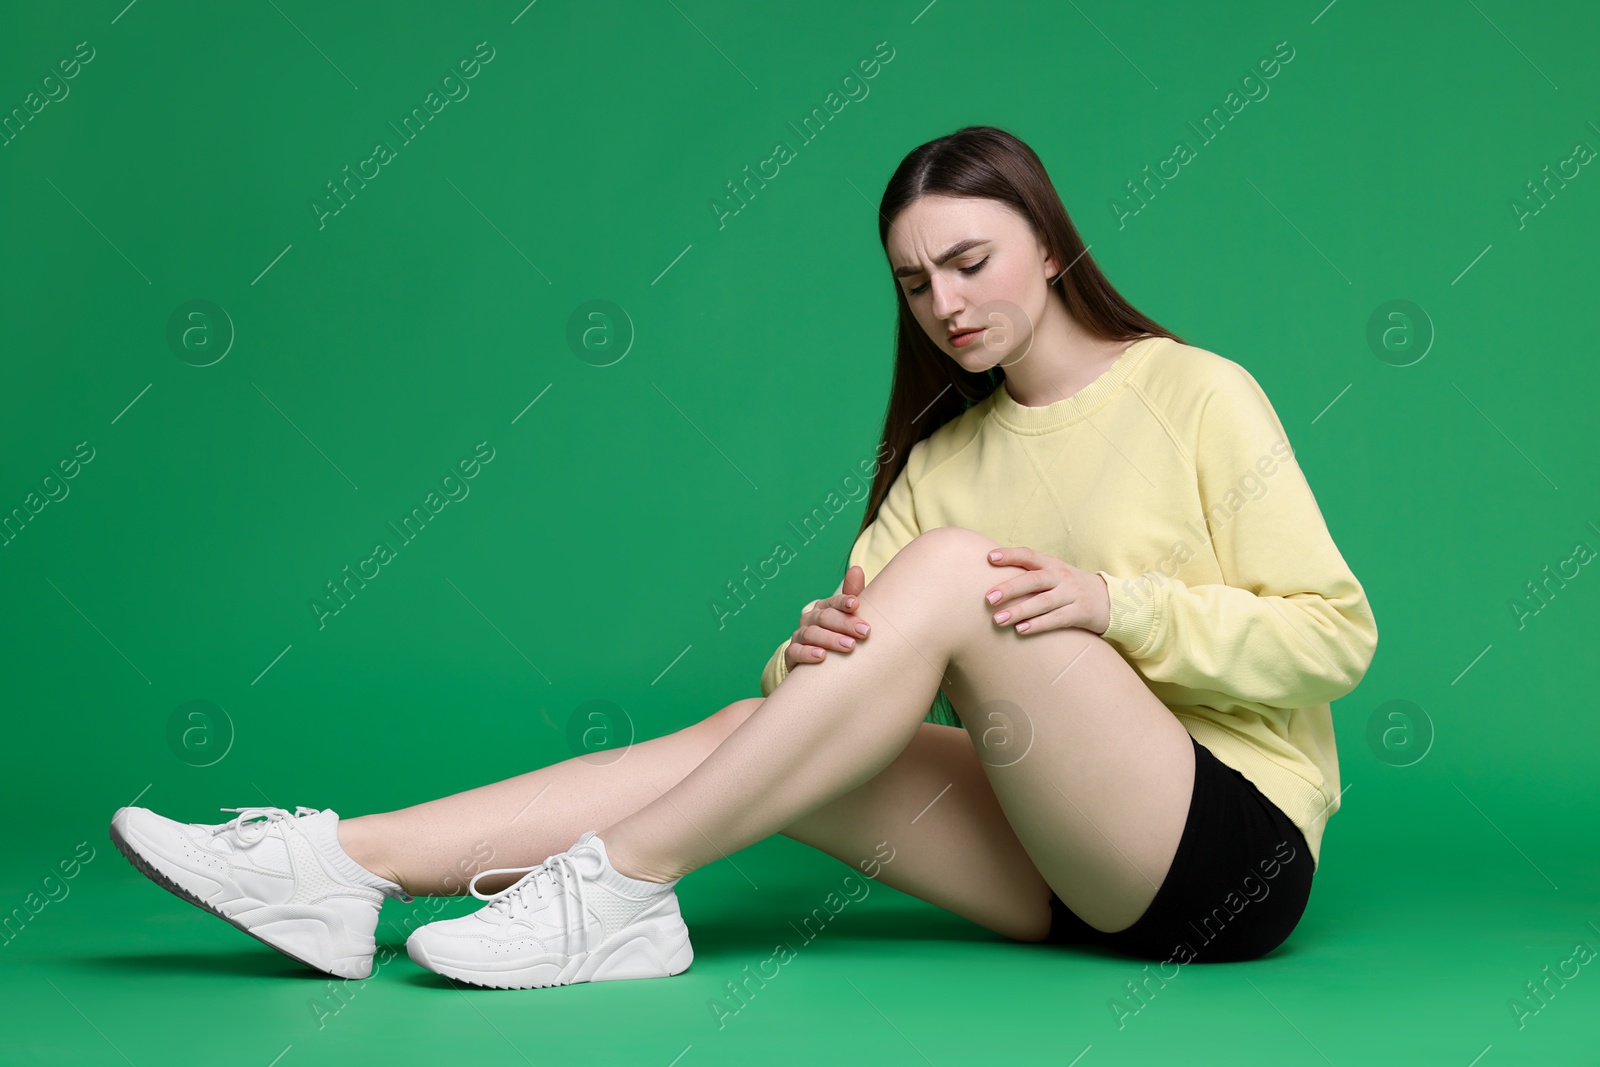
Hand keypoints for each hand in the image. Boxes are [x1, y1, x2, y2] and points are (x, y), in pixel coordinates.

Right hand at [784, 565, 870, 670]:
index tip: (856, 604)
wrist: (817, 662)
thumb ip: (853, 595)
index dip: (844, 602)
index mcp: (824, 608)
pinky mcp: (791, 654)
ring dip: (831, 639)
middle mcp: (810, 619)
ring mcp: (799, 636)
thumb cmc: (838, 635)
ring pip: (812, 634)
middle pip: (825, 617)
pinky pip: (796, 652)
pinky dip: (807, 653)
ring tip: (849, 646)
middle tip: (864, 632)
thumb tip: (857, 569)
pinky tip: (821, 656)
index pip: (834, 602)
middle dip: (845, 624)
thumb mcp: (848, 617)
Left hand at [983, 546, 1109, 635]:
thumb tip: (990, 574)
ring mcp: (1072, 594)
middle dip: (1010, 588)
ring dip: (1019, 611)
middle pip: (1034, 580)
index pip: (1029, 555)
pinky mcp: (1080, 612)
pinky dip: (1039, 625)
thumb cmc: (1068, 587)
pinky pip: (1057, 619)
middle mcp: (1061, 577)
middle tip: (988, 598)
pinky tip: (1021, 630)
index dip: (1010, 555)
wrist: (1108, 600)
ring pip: (1043, 602)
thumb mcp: (1053, 574)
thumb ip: (1029, 573)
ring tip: (998, 620)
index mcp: (1051, 564)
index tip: (989, 558)